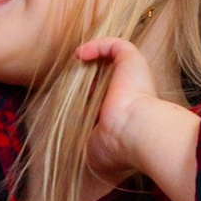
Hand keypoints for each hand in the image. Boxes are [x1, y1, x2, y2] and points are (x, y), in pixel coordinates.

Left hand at [76, 38, 200, 200]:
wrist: (134, 133)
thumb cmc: (116, 147)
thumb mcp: (92, 151)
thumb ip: (83, 146)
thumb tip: (66, 156)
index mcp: (126, 114)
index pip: (107, 100)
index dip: (91, 97)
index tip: (74, 100)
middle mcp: (132, 92)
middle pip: (110, 77)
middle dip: (91, 76)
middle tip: (71, 78)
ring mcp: (133, 75)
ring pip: (114, 56)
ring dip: (94, 57)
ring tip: (75, 62)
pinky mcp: (131, 60)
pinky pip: (114, 44)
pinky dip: (97, 45)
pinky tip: (79, 55)